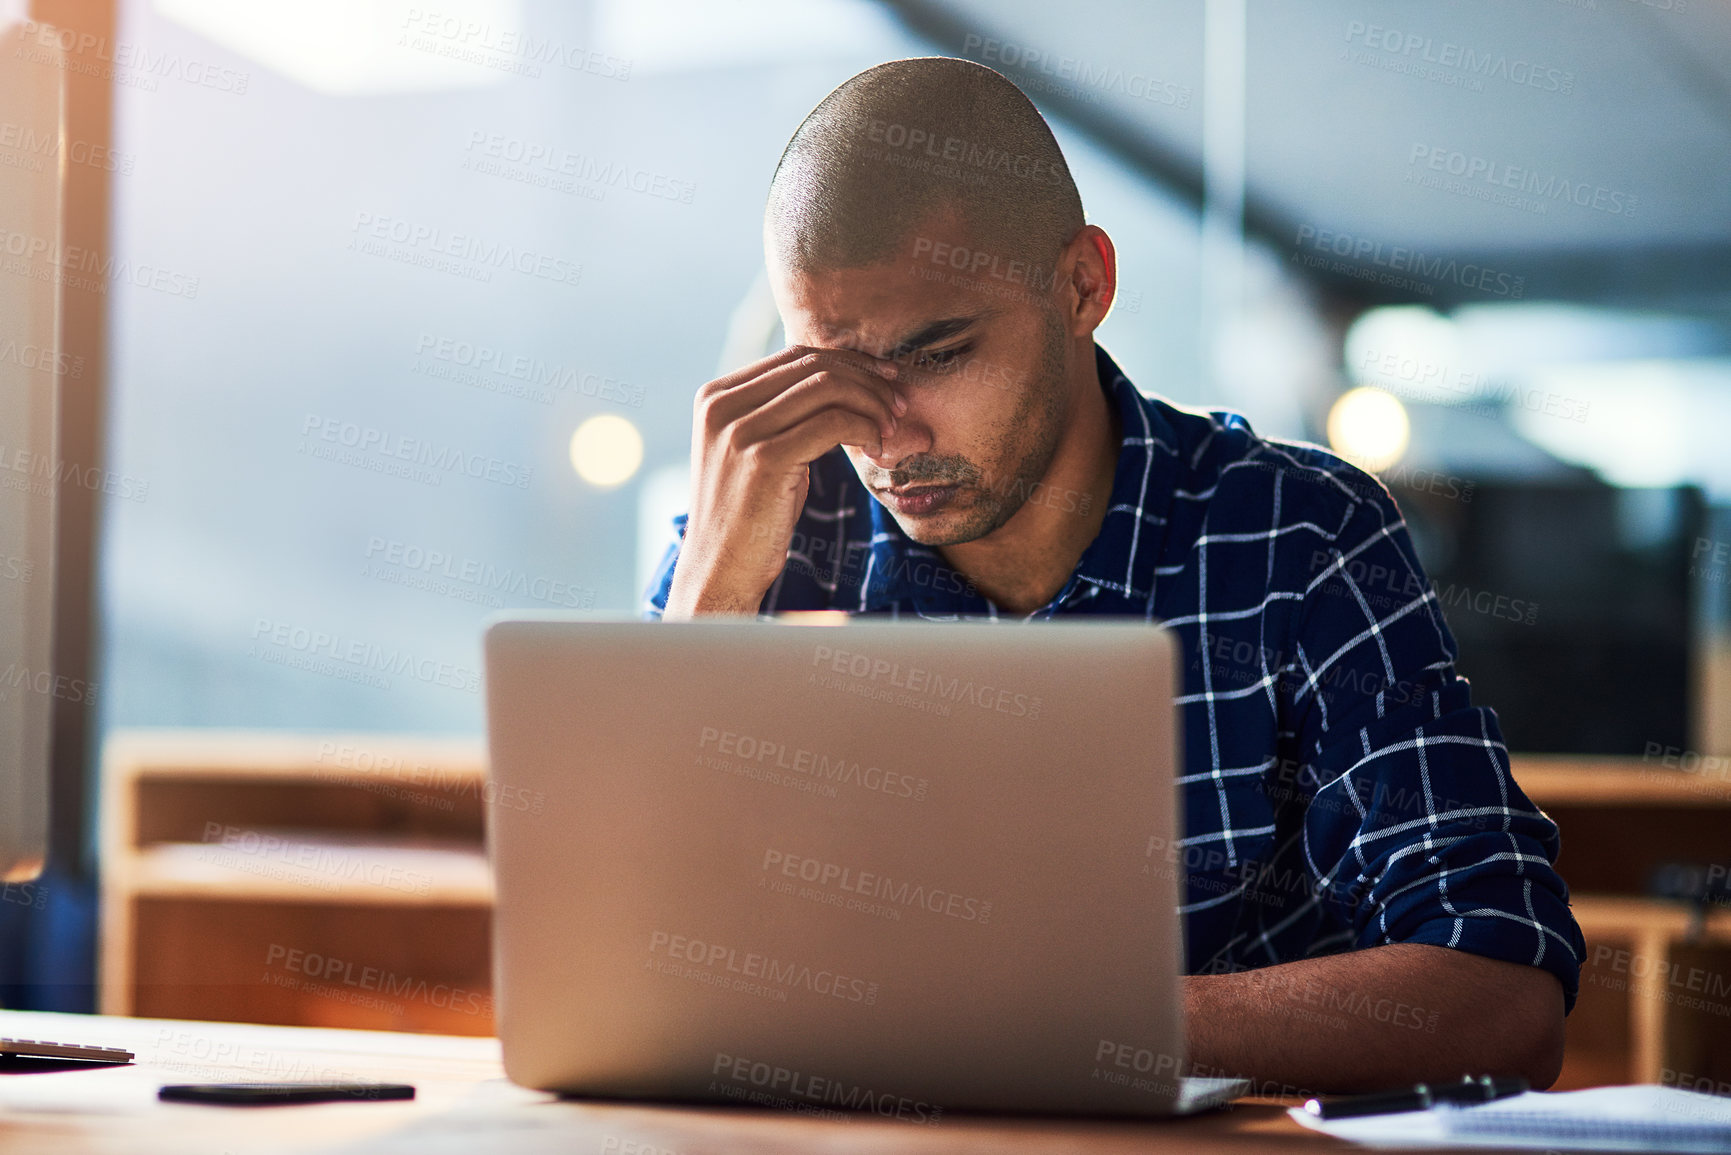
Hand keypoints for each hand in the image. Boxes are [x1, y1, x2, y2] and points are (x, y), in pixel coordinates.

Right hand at [663, 345, 903, 617]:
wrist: (721, 571)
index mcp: (715, 396)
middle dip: (866, 380)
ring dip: (871, 403)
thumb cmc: (751, 518)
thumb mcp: (762, 453)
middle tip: (899, 403)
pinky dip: (865, 428)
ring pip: (826, 387)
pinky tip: (877, 448)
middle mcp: (720, 405)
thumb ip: (785, 415)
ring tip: (892, 427)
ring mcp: (739, 430)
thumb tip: (844, 382)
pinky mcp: (763, 458)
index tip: (885, 380)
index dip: (848, 362)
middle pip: (812, 365)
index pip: (794, 356)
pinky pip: (833, 423)